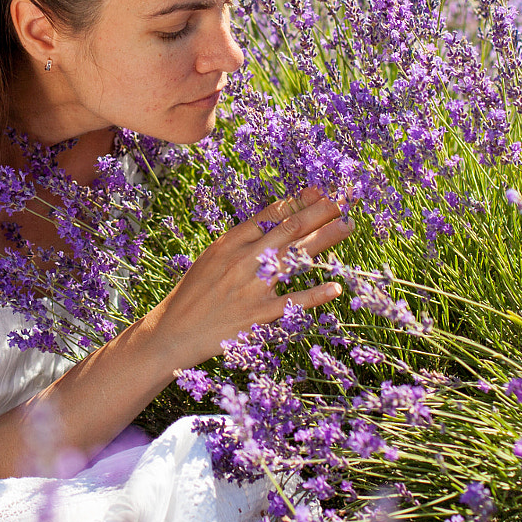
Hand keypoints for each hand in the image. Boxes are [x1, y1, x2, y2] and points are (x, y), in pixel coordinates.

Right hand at [148, 184, 354, 366]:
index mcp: (231, 243)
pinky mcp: (258, 315)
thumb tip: (276, 219)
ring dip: (325, 240)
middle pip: (290, 229)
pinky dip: (315, 294)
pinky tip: (335, 287)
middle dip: (320, 212)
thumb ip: (243, 239)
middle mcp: (244, 260)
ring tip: (347, 226)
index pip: (272, 215)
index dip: (300, 201)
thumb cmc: (196, 293)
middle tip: (344, 200)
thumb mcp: (214, 257)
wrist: (174, 331)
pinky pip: (292, 302)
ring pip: (296, 257)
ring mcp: (252, 287)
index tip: (321, 190)